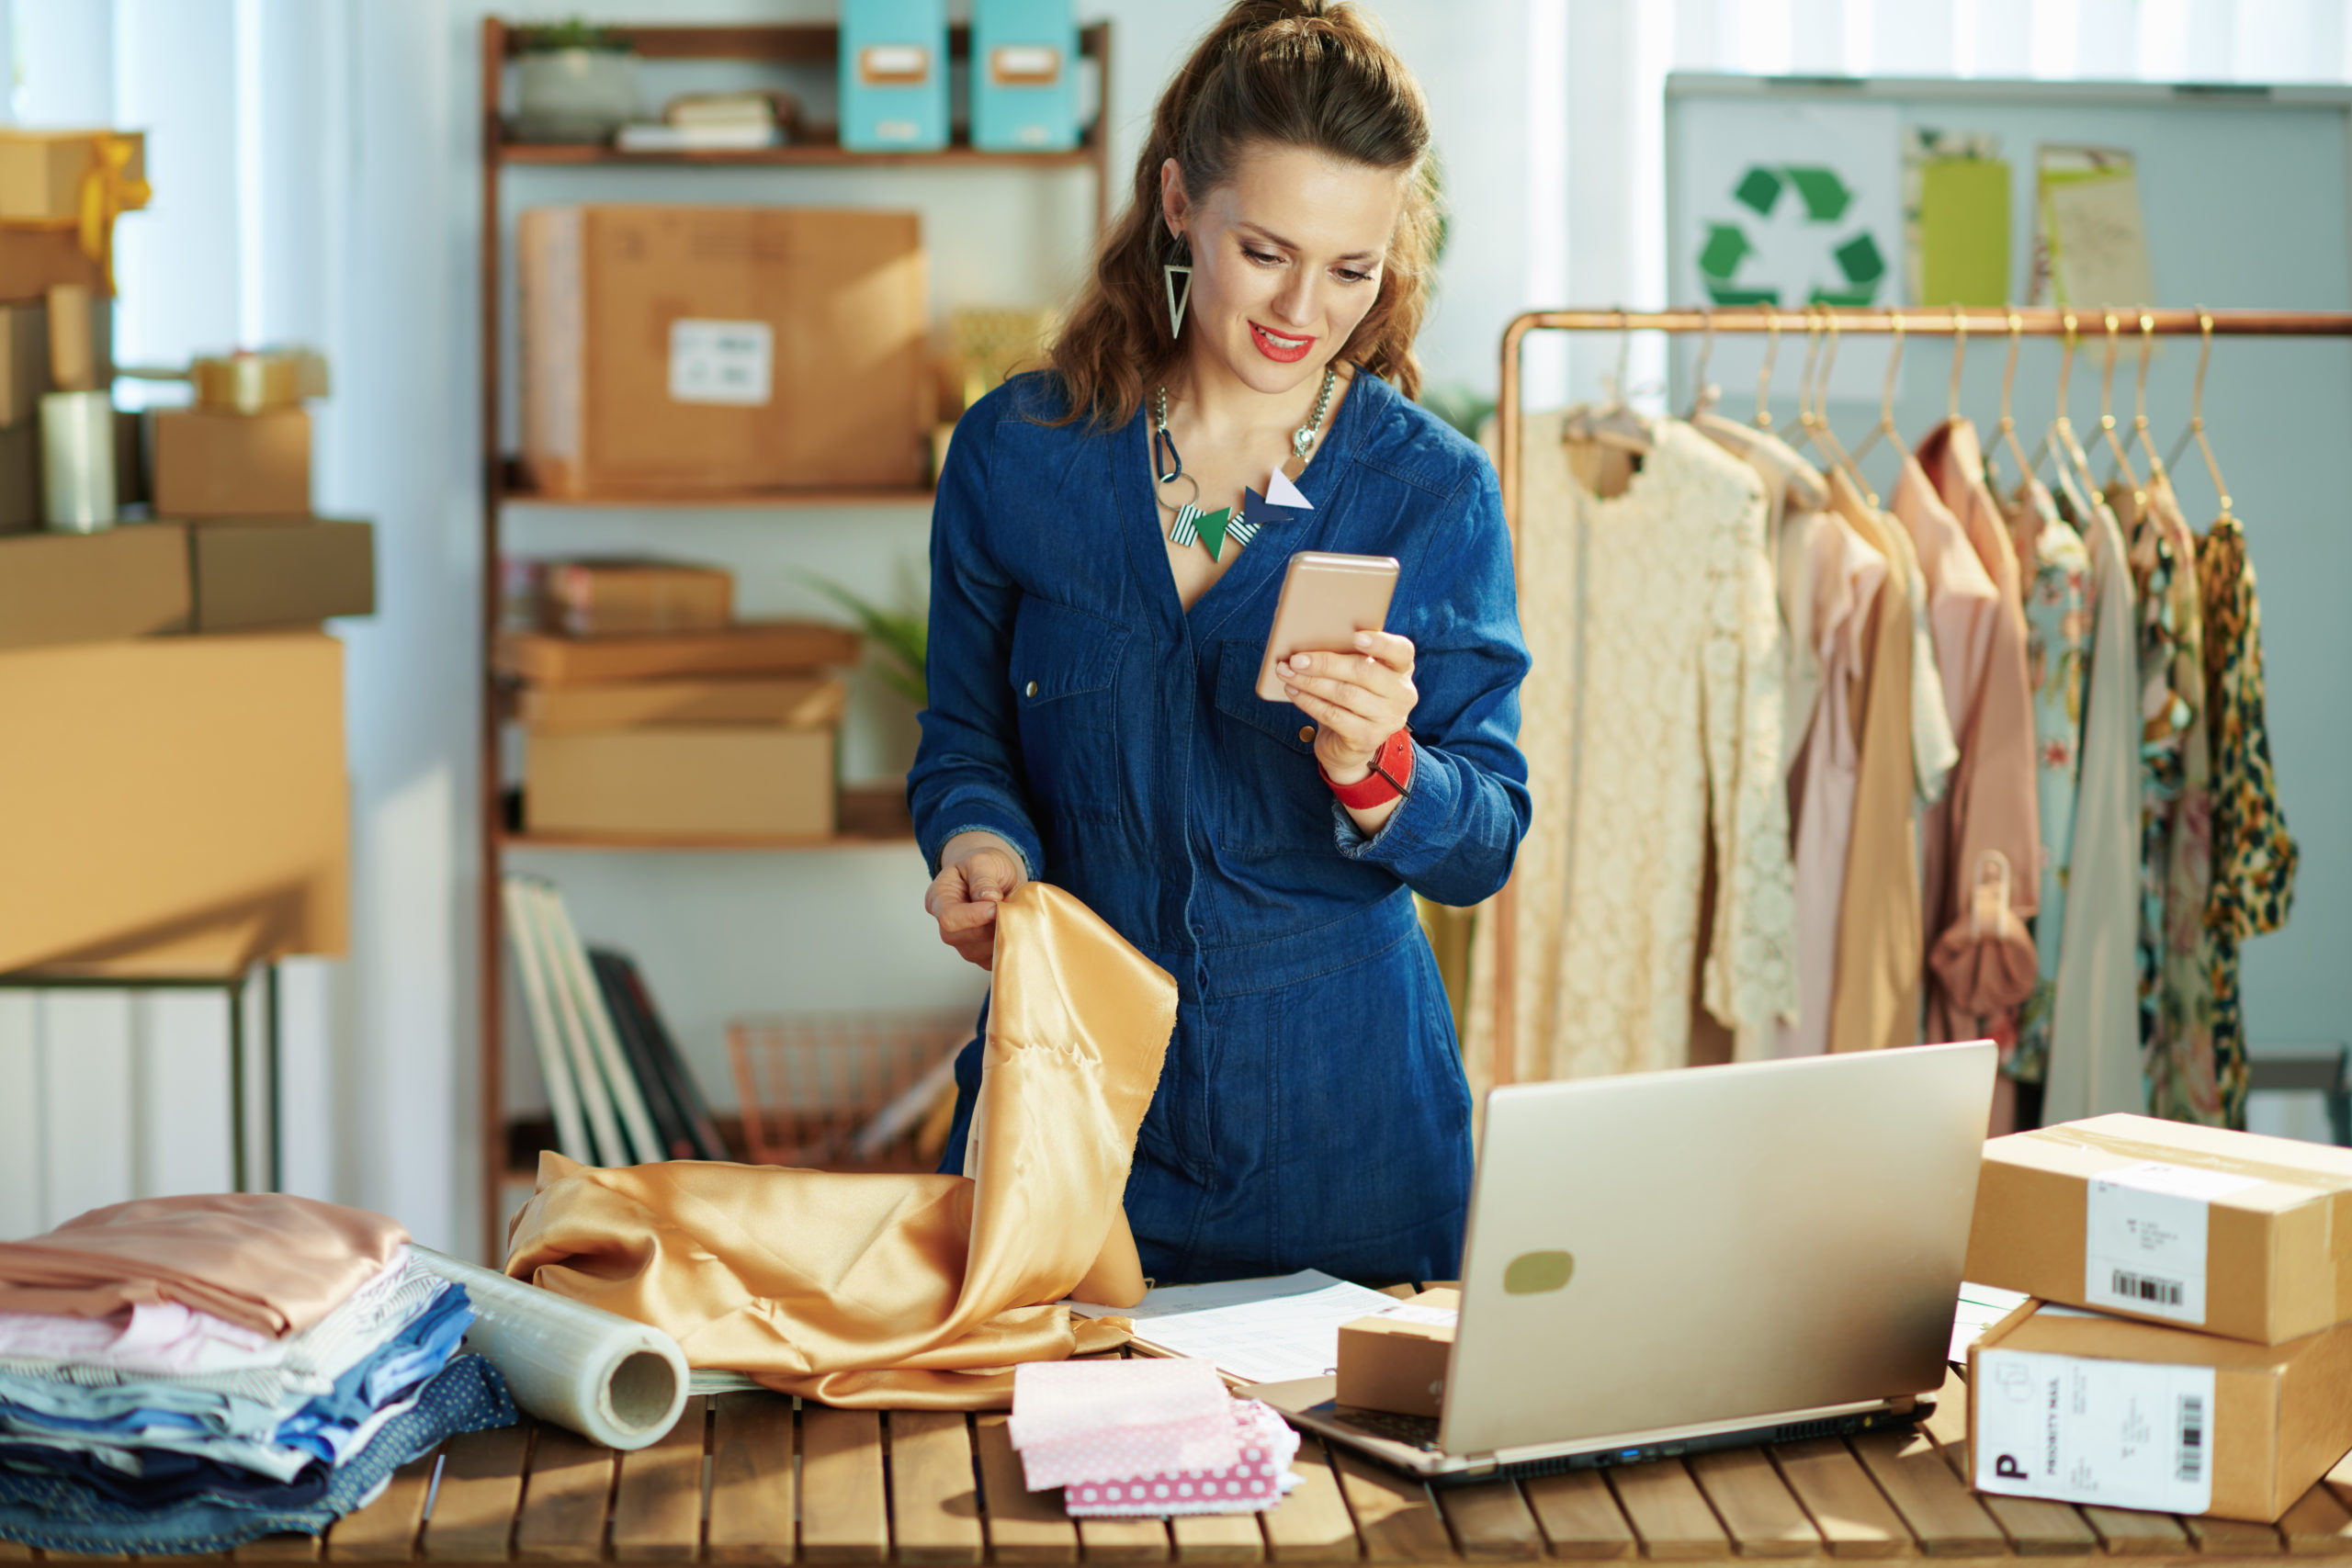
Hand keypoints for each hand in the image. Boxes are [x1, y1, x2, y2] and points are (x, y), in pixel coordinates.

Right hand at [923, 836, 1026, 969]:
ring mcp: (963, 943)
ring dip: (1002, 936)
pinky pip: (994, 960)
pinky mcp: (981, 954)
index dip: (974, 917)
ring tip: (1014, 916)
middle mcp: (947, 926)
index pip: (949, 918)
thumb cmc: (984, 867)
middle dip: (991, 926)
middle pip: (964, 939)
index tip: (997, 906)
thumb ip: (983, 878)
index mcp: (939, 900)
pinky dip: (1008, 947)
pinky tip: (1016, 929)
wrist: (994, 876)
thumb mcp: (982, 860)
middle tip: (1012, 909)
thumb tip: (989, 898)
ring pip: (981, 952)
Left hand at [1281, 630, 1417, 782]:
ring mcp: (1388, 719)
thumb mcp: (1355, 673)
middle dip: (1326, 663)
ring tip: (1287, 673)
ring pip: (1345, 694)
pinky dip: (1309, 701)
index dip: (1380, 643)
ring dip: (1311, 682)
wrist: (1349, 743)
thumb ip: (1346, 655)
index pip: (1401, 651)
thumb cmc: (1351, 695)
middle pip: (1364, 671)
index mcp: (1402, 669)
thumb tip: (1308, 639)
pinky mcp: (1368, 738)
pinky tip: (1293, 691)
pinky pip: (1333, 715)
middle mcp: (1402, 694)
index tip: (1356, 636)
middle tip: (1296, 659)